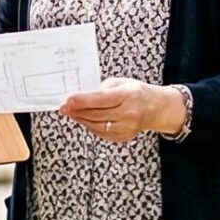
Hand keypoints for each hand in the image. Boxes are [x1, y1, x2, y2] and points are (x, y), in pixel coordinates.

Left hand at [59, 78, 180, 142]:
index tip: (67, 100)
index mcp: (128, 95)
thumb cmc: (137, 92)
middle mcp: (129, 113)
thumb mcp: (122, 83)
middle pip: (96, 114)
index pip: (100, 99)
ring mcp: (127, 127)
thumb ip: (102, 89)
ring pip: (96, 126)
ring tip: (71, 113)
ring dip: (81, 119)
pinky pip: (101, 133)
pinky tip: (83, 119)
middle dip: (77, 111)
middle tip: (63, 107)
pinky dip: (90, 126)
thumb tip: (81, 96)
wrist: (156, 108)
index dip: (82, 101)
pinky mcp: (123, 137)